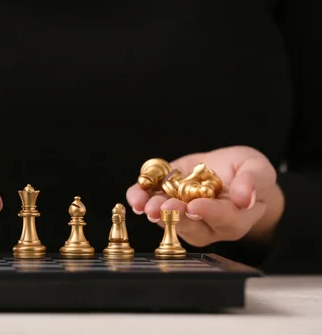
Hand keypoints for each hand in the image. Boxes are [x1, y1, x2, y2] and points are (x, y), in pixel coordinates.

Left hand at [126, 146, 284, 246]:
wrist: (229, 170)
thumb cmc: (247, 172)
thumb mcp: (257, 168)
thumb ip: (253, 181)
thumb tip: (245, 197)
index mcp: (235, 217)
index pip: (223, 219)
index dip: (209, 213)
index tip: (196, 206)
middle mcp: (208, 224)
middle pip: (192, 225)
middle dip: (176, 216)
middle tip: (165, 207)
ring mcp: (185, 216)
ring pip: (170, 220)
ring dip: (155, 212)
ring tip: (145, 204)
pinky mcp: (167, 203)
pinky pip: (152, 206)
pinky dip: (141, 200)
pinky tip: (135, 197)